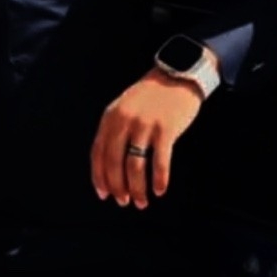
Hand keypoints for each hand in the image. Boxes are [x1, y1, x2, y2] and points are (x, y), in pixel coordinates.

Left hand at [90, 68, 204, 210]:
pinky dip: (159, 180)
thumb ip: (116, 130)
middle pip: (114, 163)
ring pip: (135, 167)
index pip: (97, 153)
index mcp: (110, 116)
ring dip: (137, 189)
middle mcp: (124, 121)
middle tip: (124, 202)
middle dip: (118, 187)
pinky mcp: (165, 129)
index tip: (104, 194)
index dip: (99, 177)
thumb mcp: (125, 107)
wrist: (179, 73)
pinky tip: (159, 190)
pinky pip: (159, 162)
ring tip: (142, 202)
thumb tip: (110, 167)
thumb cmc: (152, 95)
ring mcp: (145, 125)